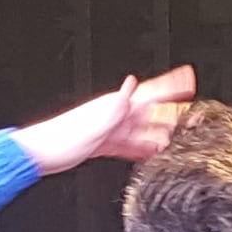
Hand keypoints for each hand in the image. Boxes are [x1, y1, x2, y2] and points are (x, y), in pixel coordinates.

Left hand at [10, 67, 195, 175]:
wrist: (39, 154)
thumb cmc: (61, 140)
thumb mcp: (94, 123)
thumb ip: (116, 105)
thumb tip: (132, 83)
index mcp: (114, 106)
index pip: (150, 92)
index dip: (171, 85)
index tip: (188, 78)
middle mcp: (114, 114)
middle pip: (151, 107)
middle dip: (171, 104)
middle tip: (191, 101)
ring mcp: (110, 129)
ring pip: (142, 127)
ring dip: (160, 129)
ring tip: (177, 131)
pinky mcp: (103, 143)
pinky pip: (130, 143)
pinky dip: (143, 146)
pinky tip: (151, 150)